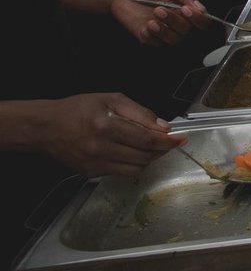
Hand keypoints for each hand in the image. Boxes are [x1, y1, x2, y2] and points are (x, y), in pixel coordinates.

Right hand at [36, 93, 184, 176]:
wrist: (46, 127)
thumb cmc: (78, 109)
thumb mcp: (110, 99)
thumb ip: (139, 112)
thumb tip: (162, 126)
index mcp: (106, 126)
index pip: (145, 139)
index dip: (167, 141)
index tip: (181, 139)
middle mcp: (100, 148)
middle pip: (143, 156)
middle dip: (162, 150)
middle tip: (170, 142)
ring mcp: (94, 164)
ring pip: (135, 168)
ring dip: (150, 159)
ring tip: (155, 148)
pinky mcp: (90, 174)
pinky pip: (121, 173)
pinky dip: (134, 164)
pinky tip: (136, 153)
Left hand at [111, 0, 207, 45]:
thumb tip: (200, 7)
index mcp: (186, 8)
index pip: (202, 21)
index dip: (199, 19)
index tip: (187, 10)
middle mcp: (177, 22)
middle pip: (187, 30)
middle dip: (174, 21)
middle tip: (159, 9)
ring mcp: (164, 31)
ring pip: (173, 40)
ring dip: (163, 30)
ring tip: (151, 19)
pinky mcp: (150, 38)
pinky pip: (156, 43)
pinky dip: (151, 36)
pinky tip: (144, 26)